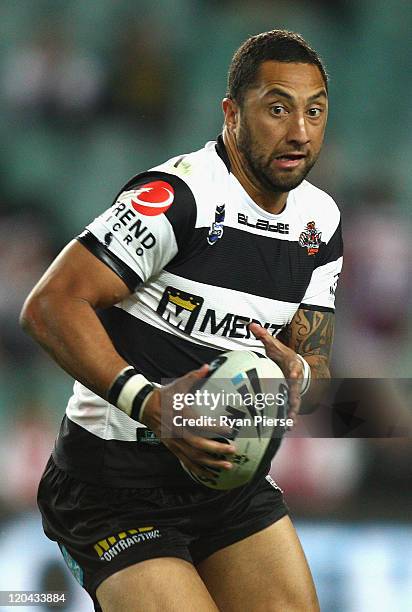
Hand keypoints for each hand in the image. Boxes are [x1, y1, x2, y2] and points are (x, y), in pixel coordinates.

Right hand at [141, 365, 235, 479]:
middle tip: (232, 450)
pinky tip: (210, 473)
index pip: (198, 424)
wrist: (144, 407)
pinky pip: (186, 461)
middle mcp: (176, 430)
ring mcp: (173, 441)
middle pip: (197, 445)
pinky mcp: (172, 448)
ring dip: (210, 463)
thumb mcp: (178, 385)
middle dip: (216, 449)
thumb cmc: (164, 396)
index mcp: (179, 414)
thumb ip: (194, 377)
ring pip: (192, 457)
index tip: (229, 429)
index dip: (214, 428)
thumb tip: (207, 367)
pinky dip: (198, 469)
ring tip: (227, 465)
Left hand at [248, 323, 303, 421]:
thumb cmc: (284, 357)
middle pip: (296, 393)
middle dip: (293, 402)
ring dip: (291, 416)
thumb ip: (264, 337)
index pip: (295, 371)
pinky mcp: (289, 400)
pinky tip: (281, 430)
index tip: (294, 375)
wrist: (298, 366)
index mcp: (293, 368)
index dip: (294, 373)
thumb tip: (251, 324)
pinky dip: (285, 420)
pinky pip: (287, 411)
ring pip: (293, 406)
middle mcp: (295, 383)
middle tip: (290, 410)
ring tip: (287, 426)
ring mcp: (294, 393)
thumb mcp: (276, 346)